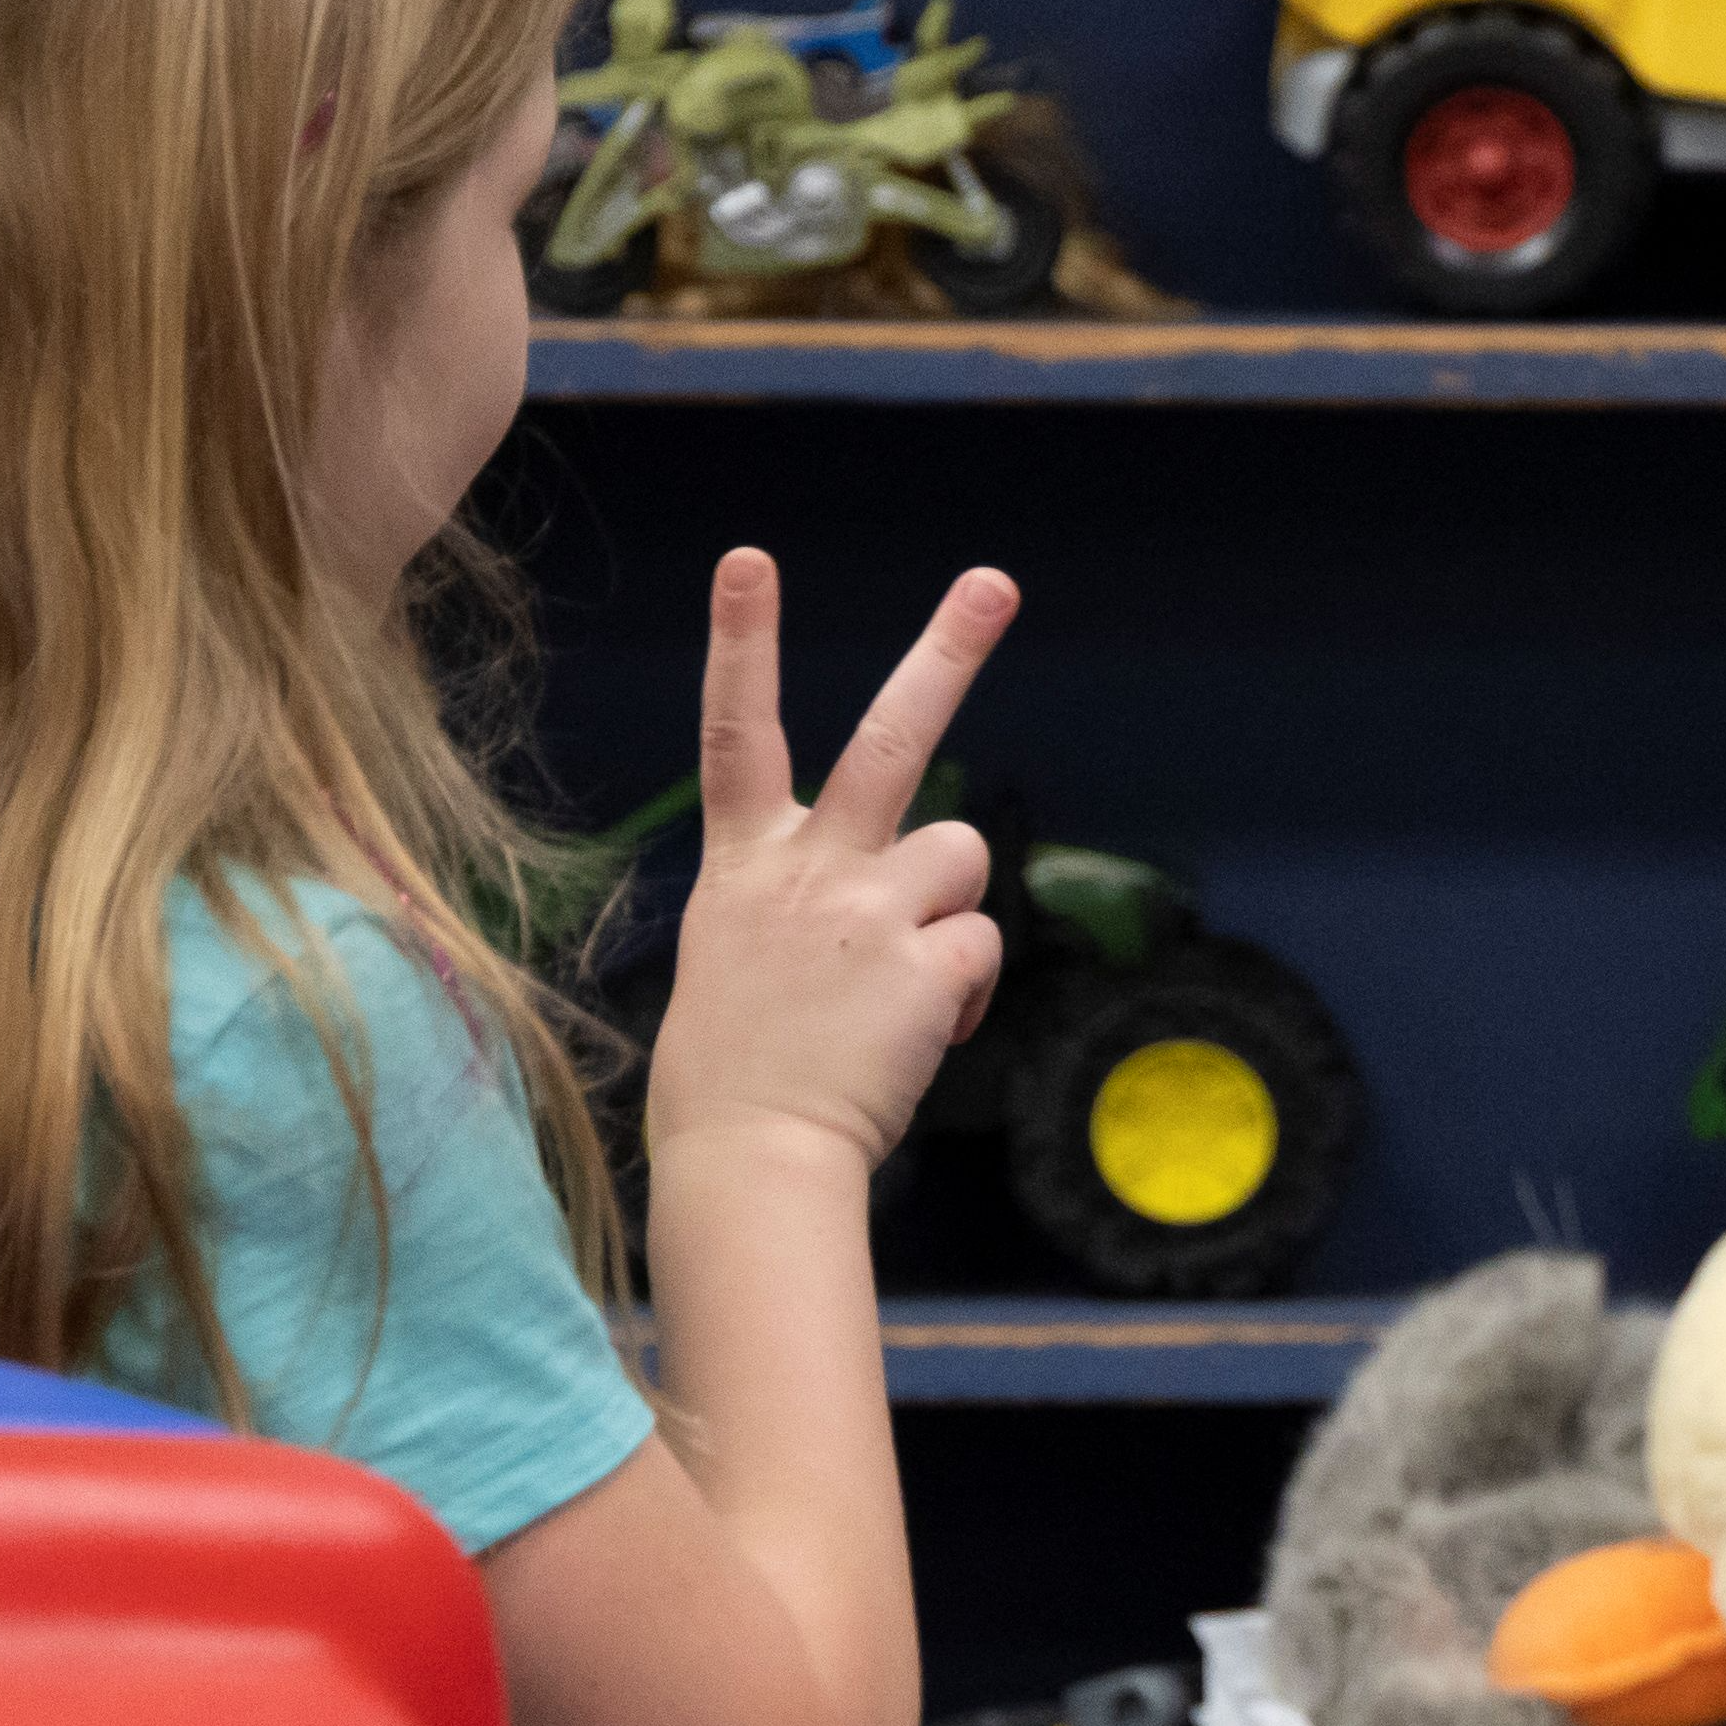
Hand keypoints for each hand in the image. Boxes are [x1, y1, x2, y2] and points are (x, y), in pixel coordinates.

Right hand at [637, 551, 1009, 1170]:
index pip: (736, 733)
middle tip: (993, 584)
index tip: (748, 562)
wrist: (747, 1163)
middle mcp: (807, 868)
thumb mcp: (738, 965)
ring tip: (900, 987)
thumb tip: (889, 911)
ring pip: (961, 858)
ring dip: (950, 914)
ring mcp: (868, 909)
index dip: (743, 642)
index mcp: (742, 867)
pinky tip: (918, 1036)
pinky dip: (961, 995)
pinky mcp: (923, 962)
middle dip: (947, 651)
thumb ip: (800, 908)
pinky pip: (978, 951)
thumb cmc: (733, 1081)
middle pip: (891, 736)